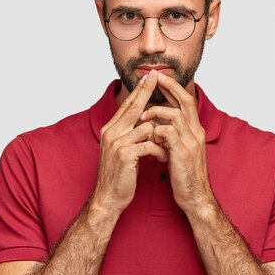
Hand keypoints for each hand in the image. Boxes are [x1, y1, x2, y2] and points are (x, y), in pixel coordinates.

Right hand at [93, 70, 167, 214]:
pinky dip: (160, 150)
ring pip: (146, 126)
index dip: (139, 91)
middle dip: (146, 91)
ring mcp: (117, 142)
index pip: (126, 105)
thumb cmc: (118, 176)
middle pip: (133, 107)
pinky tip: (162, 158)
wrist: (108, 197)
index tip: (149, 77)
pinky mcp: (125, 154)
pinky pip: (149, 143)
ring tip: (166, 149)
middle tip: (157, 77)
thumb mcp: (121, 150)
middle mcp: (111, 133)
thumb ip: (129, 134)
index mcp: (110, 130)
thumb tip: (145, 123)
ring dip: (161, 136)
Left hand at [139, 72, 214, 214]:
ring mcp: (191, 142)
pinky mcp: (183, 153)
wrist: (194, 196)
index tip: (160, 78)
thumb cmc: (183, 174)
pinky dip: (156, 130)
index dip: (174, 88)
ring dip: (156, 112)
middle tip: (155, 78)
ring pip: (175, 114)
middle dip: (170, 87)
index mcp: (195, 130)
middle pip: (185, 100)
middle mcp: (196, 132)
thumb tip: (156, 124)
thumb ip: (171, 135)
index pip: (186, 101)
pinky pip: (168, 132)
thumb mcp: (178, 150)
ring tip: (142, 118)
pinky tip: (149, 137)